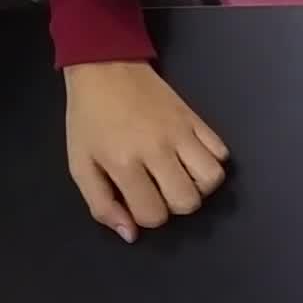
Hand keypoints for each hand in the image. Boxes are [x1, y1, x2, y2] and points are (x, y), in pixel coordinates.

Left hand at [63, 61, 228, 241]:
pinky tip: (193, 158)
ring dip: (199, 187)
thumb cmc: (89, 118)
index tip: (136, 199)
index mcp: (123, 162)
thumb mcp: (80, 163)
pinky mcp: (197, 119)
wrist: (106, 67)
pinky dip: (212, 162)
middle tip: (160, 190)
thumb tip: (130, 235)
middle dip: (175, 206)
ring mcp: (181, 132)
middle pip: (187, 202)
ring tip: (182, 177)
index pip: (153, 214)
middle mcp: (156, 149)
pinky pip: (222, 152)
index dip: (147, 217)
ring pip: (212, 179)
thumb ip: (100, 204)